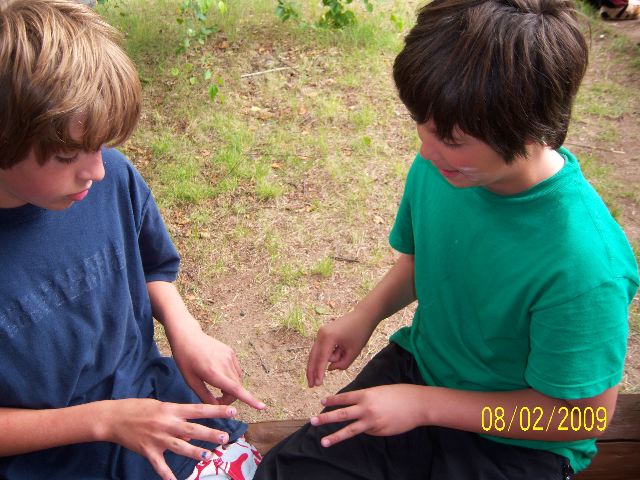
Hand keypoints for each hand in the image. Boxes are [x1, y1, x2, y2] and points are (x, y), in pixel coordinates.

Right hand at [101, 398, 236, 479]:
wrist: (113, 418)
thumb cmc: (138, 409)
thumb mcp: (161, 407)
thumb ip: (178, 418)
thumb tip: (193, 432)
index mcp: (171, 409)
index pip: (198, 409)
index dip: (216, 411)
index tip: (232, 412)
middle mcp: (167, 423)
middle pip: (193, 429)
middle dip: (210, 434)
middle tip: (225, 438)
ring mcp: (158, 438)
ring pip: (180, 447)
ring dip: (195, 452)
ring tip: (209, 455)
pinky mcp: (148, 451)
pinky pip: (160, 466)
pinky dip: (167, 475)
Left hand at [171, 327, 264, 409]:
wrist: (188, 337)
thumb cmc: (185, 360)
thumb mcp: (191, 381)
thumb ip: (205, 396)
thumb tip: (217, 408)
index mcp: (213, 373)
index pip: (235, 390)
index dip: (250, 400)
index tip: (262, 407)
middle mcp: (225, 364)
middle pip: (236, 388)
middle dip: (229, 398)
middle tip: (217, 399)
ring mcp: (230, 357)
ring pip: (238, 380)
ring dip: (232, 388)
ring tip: (218, 386)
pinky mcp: (231, 352)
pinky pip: (237, 370)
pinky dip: (232, 377)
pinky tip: (220, 374)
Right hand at [306, 311, 375, 386]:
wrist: (363, 316)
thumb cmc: (360, 333)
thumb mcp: (353, 352)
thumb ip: (341, 364)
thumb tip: (330, 368)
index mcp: (328, 338)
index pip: (321, 359)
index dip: (319, 373)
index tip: (317, 385)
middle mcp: (321, 334)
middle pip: (313, 356)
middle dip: (312, 371)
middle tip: (311, 386)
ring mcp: (321, 333)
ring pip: (316, 353)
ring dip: (319, 364)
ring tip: (323, 371)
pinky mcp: (324, 333)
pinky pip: (321, 348)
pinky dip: (324, 356)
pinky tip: (330, 360)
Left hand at [309, 384, 427, 446]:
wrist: (417, 404)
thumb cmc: (399, 394)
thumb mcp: (379, 391)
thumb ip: (366, 399)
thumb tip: (355, 410)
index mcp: (366, 394)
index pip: (344, 398)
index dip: (332, 400)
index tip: (322, 402)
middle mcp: (366, 408)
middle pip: (341, 414)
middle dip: (325, 418)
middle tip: (312, 421)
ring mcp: (372, 422)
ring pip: (349, 430)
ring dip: (335, 436)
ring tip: (323, 442)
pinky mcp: (378, 431)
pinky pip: (368, 432)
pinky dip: (369, 429)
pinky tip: (380, 423)